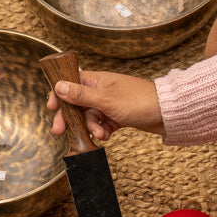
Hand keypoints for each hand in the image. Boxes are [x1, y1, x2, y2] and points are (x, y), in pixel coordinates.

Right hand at [46, 70, 164, 140]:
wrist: (167, 114)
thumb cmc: (139, 101)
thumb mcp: (106, 100)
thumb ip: (82, 95)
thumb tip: (59, 87)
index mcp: (97, 79)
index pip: (70, 83)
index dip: (58, 94)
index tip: (50, 107)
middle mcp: (101, 90)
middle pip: (77, 103)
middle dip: (70, 118)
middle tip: (59, 132)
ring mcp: (109, 103)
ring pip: (90, 117)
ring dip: (91, 128)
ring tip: (99, 135)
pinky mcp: (118, 116)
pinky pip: (103, 124)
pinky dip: (102, 131)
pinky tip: (106, 136)